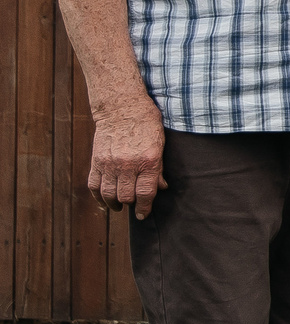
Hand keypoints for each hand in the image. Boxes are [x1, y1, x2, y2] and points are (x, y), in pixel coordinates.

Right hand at [88, 96, 165, 220]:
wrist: (122, 108)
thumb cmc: (146, 124)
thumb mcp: (160, 145)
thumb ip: (159, 168)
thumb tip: (161, 188)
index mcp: (148, 161)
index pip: (146, 193)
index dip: (145, 208)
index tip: (144, 215)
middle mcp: (128, 165)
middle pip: (126, 196)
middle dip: (131, 205)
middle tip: (134, 206)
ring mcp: (110, 163)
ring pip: (109, 194)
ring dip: (114, 203)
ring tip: (119, 206)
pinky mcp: (96, 161)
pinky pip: (94, 185)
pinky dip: (98, 196)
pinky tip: (104, 200)